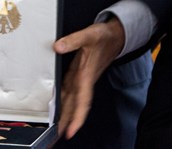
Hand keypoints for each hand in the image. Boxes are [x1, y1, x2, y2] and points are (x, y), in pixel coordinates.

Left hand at [53, 17, 124, 140]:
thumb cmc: (104, 37)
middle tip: (57, 136)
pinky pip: (71, 92)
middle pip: (75, 106)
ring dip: (66, 114)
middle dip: (68, 122)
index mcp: (86, 75)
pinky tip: (58, 105)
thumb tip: (58, 47)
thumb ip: (73, 40)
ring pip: (72, 101)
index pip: (82, 101)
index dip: (77, 118)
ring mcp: (81, 78)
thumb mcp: (89, 35)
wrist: (115, 36)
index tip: (70, 132)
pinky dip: (64, 101)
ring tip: (56, 128)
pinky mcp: (79, 74)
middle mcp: (84, 80)